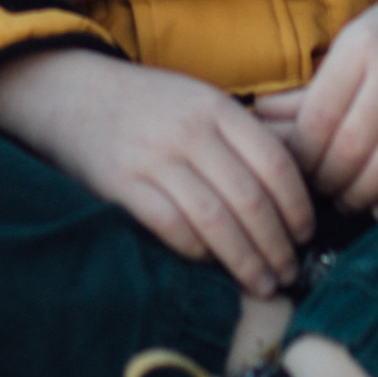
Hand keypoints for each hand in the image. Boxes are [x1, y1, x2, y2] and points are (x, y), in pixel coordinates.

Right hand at [0, 46, 314, 297]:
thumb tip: (292, 192)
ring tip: (262, 283)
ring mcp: (153, 158)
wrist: (72, 93)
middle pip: (250, 199)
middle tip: (289, 272)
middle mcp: (188, 131)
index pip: (275, 162)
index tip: (305, 233)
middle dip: (277, 244)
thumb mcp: (197, 100)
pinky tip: (212, 264)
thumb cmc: (147, 106)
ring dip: (246, 261)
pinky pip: (172, 228)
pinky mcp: (122, 185)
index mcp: (215, 107)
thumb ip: (238, 136)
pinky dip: (199, 252)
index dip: (297, 205)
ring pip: (216, 221)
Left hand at [257, 0, 377, 217]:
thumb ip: (309, 89)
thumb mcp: (353, 45)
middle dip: (327, 182)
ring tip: (346, 200)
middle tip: (318, 193)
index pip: (317, 119)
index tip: (295, 172)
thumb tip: (258, 119)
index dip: (301, 158)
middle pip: (348, 149)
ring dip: (358, 195)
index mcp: (361, 45)